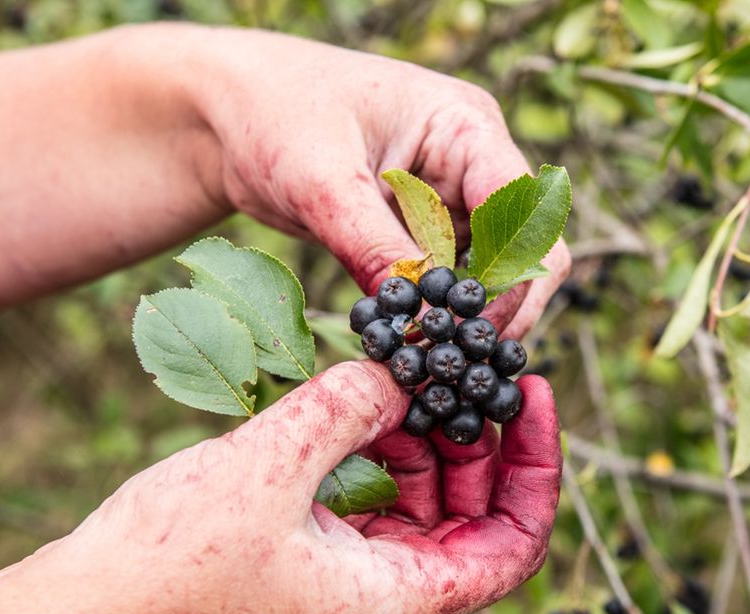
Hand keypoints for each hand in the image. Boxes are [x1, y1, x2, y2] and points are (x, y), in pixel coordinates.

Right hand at [11, 361, 559, 613]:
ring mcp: (341, 597)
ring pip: (416, 516)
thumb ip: (344, 408)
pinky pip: (363, 517)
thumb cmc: (162, 576)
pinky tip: (351, 410)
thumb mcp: (266, 468)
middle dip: (473, 442)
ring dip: (418, 447)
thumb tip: (396, 371)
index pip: (513, 542)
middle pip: (470, 522)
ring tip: (402, 380)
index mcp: (397, 606)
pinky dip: (370, 463)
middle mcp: (381, 610)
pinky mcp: (301, 578)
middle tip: (461, 370)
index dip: (536, 465)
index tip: (530, 393)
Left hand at [184, 28, 570, 338]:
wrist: (227, 114)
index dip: (509, 277)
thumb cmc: (273, 115)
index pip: (519, 210)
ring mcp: (450, 199)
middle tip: (456, 365)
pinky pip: (447, 283)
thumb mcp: (321, 181)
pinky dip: (433, 315)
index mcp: (465, 126)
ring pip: (489, 276)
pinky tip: (409, 346)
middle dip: (496, 309)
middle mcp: (471, 163)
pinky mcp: (423, 231)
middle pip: (522, 250)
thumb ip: (372, 246)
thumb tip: (413, 319)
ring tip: (428, 363)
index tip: (469, 330)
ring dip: (464, 319)